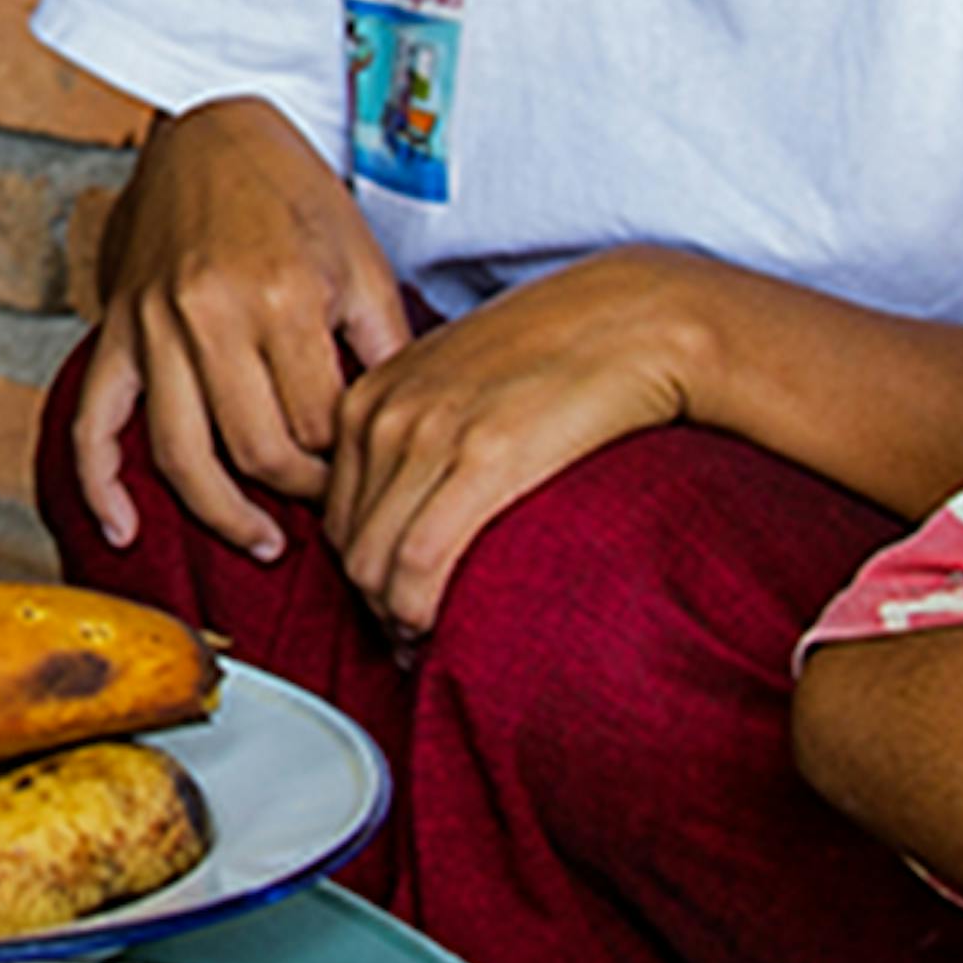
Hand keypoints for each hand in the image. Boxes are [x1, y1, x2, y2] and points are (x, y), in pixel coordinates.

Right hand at [68, 99, 407, 565]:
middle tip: (326, 507)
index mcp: (279, 296)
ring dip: (222, 514)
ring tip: (261, 541)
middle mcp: (208, 315)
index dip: (344, 465)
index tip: (361, 475)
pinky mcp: (116, 328)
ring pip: (179, 454)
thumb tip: (400, 430)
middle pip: (253, 450)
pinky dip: (100, 484)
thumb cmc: (293, 191)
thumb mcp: (360, 258)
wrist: (210, 128)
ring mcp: (152, 325)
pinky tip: (120, 531)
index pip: (315, 425)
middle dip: (297, 492)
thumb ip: (386, 344)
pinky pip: (92, 421)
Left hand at [318, 248, 717, 628]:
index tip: (390, 602)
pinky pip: (420, 562)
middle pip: (348, 544)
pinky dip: (420, 610)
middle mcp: (385, 414)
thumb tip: (407, 503)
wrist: (628, 320)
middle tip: (410, 637)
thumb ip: (418, 428)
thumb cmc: (555, 356)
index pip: (333, 511)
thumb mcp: (457, 379)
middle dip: (373, 604)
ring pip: (374, 563)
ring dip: (396, 618)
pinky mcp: (483, 459)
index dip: (360, 570)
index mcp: (370, 396)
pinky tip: (440, 628)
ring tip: (428, 642)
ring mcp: (429, 435)